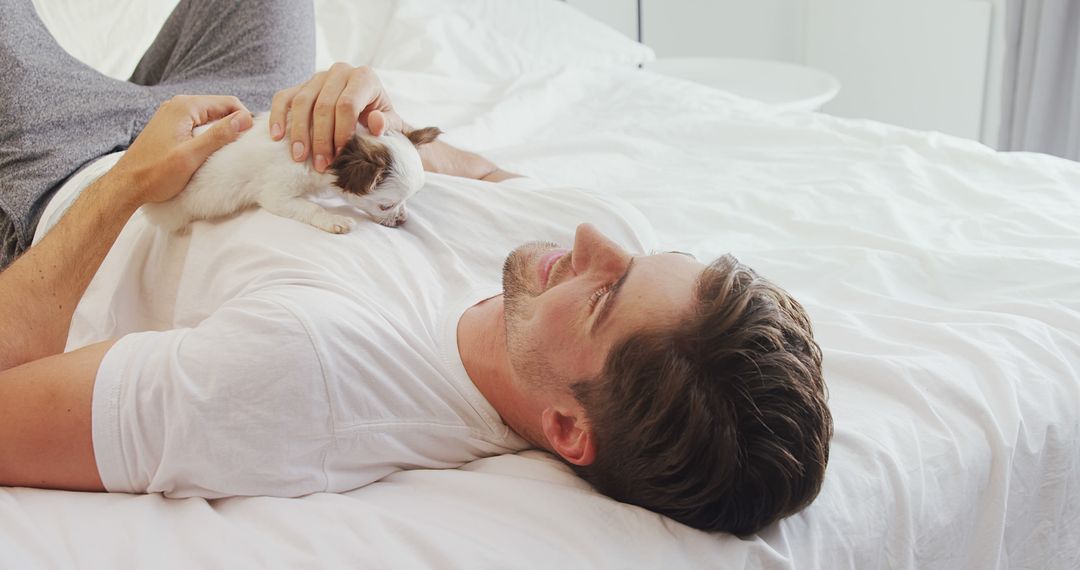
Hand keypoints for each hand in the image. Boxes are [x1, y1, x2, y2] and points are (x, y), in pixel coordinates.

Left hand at [111, 95, 252, 204]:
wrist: (126, 185)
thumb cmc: (156, 173)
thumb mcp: (192, 156)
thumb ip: (219, 135)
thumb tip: (245, 119)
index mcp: (185, 107)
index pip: (228, 102)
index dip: (243, 119)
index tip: (248, 140)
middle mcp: (177, 105)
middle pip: (218, 108)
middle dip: (232, 124)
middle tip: (238, 148)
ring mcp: (171, 114)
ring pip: (208, 117)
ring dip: (220, 131)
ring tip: (224, 152)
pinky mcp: (168, 126)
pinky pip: (196, 124)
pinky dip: (207, 135)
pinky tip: (207, 152)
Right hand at [269, 63, 406, 172]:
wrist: (368, 108)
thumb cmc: (379, 118)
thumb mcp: (392, 123)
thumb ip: (389, 124)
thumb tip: (376, 122)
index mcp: (364, 77)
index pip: (347, 104)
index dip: (342, 132)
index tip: (340, 154)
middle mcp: (340, 71)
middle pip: (323, 105)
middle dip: (321, 138)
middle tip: (320, 164)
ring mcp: (318, 77)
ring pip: (302, 102)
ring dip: (299, 132)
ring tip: (299, 157)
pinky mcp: (300, 85)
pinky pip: (284, 97)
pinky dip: (278, 116)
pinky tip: (277, 136)